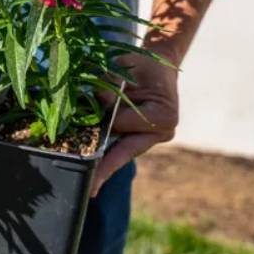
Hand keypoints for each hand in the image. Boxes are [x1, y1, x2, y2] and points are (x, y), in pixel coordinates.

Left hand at [91, 51, 178, 196]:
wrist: (157, 65)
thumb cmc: (143, 63)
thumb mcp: (126, 66)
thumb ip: (111, 83)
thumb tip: (98, 101)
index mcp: (164, 115)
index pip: (125, 124)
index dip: (107, 119)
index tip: (95, 131)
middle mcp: (161, 132)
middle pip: (125, 151)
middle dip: (105, 168)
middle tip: (91, 189)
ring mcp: (151, 138)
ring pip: (121, 152)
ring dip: (103, 162)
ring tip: (89, 183)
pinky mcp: (141, 139)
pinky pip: (120, 147)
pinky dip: (106, 153)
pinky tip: (92, 168)